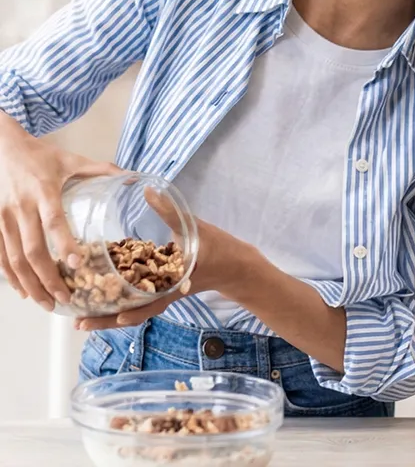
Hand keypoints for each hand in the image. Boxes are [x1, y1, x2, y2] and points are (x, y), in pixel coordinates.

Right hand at [0, 112, 122, 310]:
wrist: (6, 148)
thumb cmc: (42, 156)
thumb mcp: (72, 160)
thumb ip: (102, 169)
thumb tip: (132, 178)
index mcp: (44, 191)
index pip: (53, 221)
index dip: (64, 243)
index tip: (77, 263)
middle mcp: (23, 207)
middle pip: (32, 250)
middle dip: (47, 278)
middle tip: (64, 297)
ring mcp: (5, 217)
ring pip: (15, 258)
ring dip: (30, 284)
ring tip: (46, 303)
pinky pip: (0, 255)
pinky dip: (11, 277)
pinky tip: (23, 291)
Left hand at [75, 202, 254, 330]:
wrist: (235, 265)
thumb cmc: (218, 247)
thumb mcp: (193, 227)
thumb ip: (169, 211)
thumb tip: (147, 189)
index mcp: (175, 284)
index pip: (150, 302)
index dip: (130, 310)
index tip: (113, 316)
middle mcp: (166, 294)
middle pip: (134, 313)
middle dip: (107, 320)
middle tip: (80, 324)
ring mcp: (163, 294)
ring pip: (133, 311)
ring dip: (108, 317)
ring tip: (82, 320)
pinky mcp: (161, 290)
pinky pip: (138, 302)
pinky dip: (120, 304)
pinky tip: (102, 301)